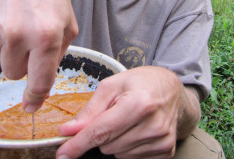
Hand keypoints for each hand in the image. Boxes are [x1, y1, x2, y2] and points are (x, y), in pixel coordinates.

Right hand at [0, 0, 78, 112]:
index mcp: (47, 35)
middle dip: (24, 64)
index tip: (31, 107)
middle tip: (29, 38)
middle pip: (16, 75)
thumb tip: (44, 79)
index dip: (36, 98)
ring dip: (11, 50)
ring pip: (2, 62)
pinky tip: (4, 15)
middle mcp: (19, 36)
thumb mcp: (67, 18)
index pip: (40, 80)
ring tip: (17, 22)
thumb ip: (61, 51)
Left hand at [57, 66, 199, 158]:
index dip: (78, 144)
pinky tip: (135, 130)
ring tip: (127, 120)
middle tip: (112, 115)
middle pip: (107, 145)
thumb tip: (68, 131)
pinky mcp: (166, 151)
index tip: (62, 154)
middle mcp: (153, 125)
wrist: (171, 89)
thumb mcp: (111, 86)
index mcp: (138, 103)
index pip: (101, 131)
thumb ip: (90, 110)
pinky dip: (127, 147)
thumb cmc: (139, 83)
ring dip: (115, 140)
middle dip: (101, 133)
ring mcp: (161, 140)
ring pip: (118, 154)